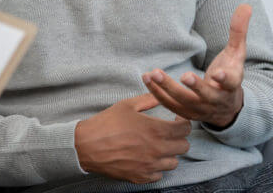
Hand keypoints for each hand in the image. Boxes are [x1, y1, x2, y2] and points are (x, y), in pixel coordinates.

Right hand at [74, 93, 190, 183]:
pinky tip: (147, 158)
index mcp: (156, 129)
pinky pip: (160, 175)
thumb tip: (162, 95)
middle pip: (184, 146)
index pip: (185, 129)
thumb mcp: (127, 105)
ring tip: (157, 146)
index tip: (176, 120)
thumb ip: (148, 99)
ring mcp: (150, 166)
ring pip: (174, 162)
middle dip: (178, 138)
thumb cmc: (106, 123)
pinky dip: (156, 167)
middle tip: (167, 133)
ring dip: (169, 154)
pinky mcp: (142, 177)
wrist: (87, 145)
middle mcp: (157, 149)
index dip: (183, 122)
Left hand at [142, 4, 249, 128]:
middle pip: (204, 95)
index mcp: (231, 86)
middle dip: (194, 87)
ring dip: (167, 89)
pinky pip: (169, 105)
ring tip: (153, 74)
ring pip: (183, 101)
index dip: (224, 79)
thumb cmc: (230, 75)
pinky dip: (156, 93)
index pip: (230, 83)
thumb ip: (238, 31)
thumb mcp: (237, 54)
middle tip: (183, 76)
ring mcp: (200, 108)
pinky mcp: (185, 113)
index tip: (217, 73)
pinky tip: (146, 78)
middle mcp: (215, 99)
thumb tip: (245, 5)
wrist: (227, 107)